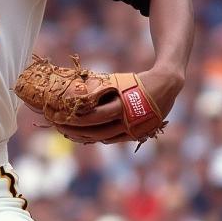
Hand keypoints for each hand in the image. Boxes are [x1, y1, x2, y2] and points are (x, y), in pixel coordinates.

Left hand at [52, 65, 183, 144]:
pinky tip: (81, 134)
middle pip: (93, 132)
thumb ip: (98, 89)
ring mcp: (131, 132)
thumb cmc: (137, 81)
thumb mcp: (117, 81)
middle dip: (71, 129)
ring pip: (100, 139)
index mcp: (123, 107)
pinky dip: (95, 138)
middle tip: (55, 124)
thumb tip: (72, 93)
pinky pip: (110, 140)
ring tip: (65, 131)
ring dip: (81, 136)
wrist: (167, 85)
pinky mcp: (134, 135)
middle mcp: (127, 123)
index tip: (56, 115)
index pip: (91, 118)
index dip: (71, 119)